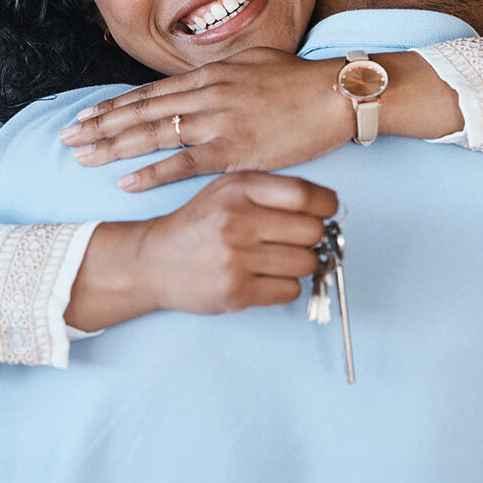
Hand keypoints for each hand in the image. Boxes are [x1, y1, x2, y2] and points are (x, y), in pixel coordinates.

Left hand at [59, 48, 354, 190]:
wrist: (334, 95)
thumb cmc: (299, 80)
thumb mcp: (254, 62)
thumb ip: (222, 74)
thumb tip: (201, 80)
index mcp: (210, 75)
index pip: (151, 92)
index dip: (115, 105)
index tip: (87, 114)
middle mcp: (206, 95)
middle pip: (142, 111)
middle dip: (101, 125)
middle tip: (67, 137)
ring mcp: (218, 122)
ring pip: (154, 134)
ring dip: (114, 147)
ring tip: (82, 156)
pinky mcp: (235, 150)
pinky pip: (184, 164)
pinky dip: (153, 173)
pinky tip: (127, 182)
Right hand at [64, 172, 337, 329]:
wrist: (154, 260)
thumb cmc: (201, 222)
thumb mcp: (231, 189)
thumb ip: (275, 190)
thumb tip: (328, 206)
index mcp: (239, 189)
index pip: (305, 195)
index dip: (326, 205)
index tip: (326, 212)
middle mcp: (236, 221)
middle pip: (311, 232)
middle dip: (313, 237)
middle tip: (300, 239)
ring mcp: (235, 259)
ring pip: (305, 263)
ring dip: (301, 263)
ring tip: (280, 258)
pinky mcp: (234, 293)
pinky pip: (289, 291)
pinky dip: (286, 286)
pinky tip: (266, 277)